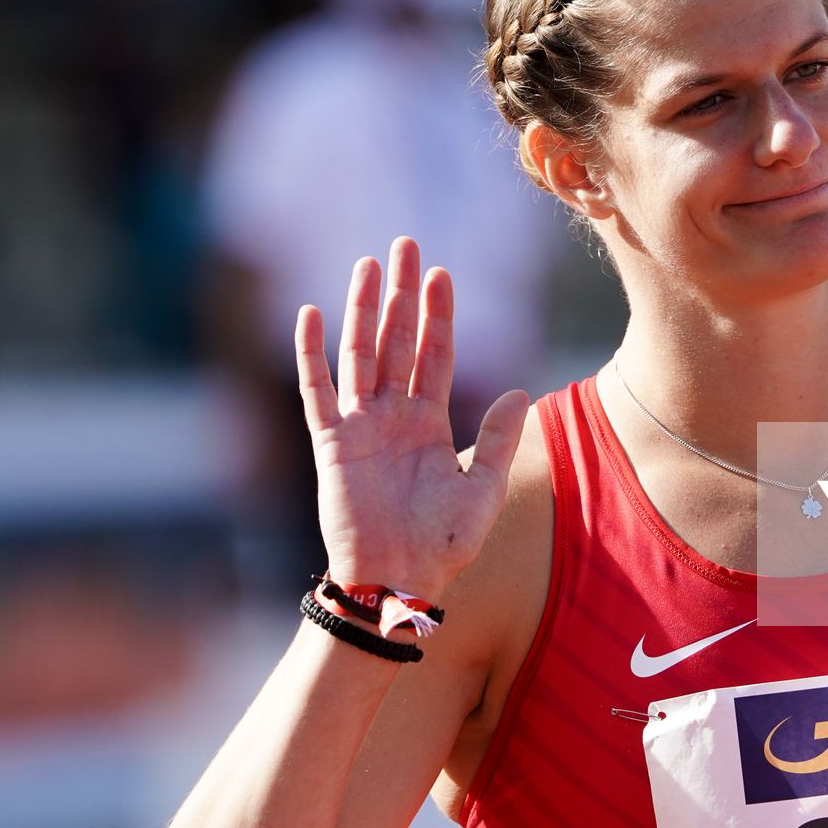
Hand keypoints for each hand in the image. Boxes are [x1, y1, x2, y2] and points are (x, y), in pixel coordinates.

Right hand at [295, 237, 528, 601]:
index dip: (439, 315)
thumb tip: (519, 392)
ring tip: (368, 264)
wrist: (399, 582)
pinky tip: (309, 314)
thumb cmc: (443, 544)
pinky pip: (317, 391)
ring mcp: (360, 426)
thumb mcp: (482, 487)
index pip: (436, 354)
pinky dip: (310, 354)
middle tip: (407, 245)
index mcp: (430, 422)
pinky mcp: (330, 444)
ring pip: (361, 353)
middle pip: (398, 341)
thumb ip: (497, 438)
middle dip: (403, 294)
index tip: (443, 274)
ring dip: (363, 310)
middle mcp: (393, 416)